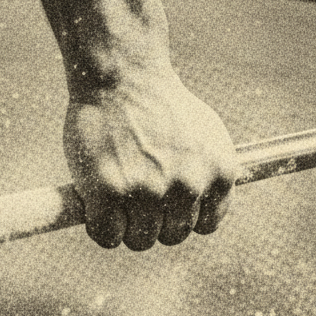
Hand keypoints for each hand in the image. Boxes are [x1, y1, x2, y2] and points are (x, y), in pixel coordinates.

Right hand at [64, 67, 237, 250]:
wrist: (123, 74)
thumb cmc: (159, 103)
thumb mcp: (204, 135)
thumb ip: (208, 173)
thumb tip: (205, 207)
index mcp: (219, 173)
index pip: (205, 226)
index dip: (182, 216)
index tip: (166, 204)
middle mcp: (188, 186)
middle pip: (172, 236)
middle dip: (153, 221)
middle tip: (136, 196)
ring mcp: (148, 191)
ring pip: (139, 240)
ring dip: (125, 226)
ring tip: (116, 197)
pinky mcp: (108, 192)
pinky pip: (106, 236)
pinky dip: (99, 227)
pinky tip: (95, 205)